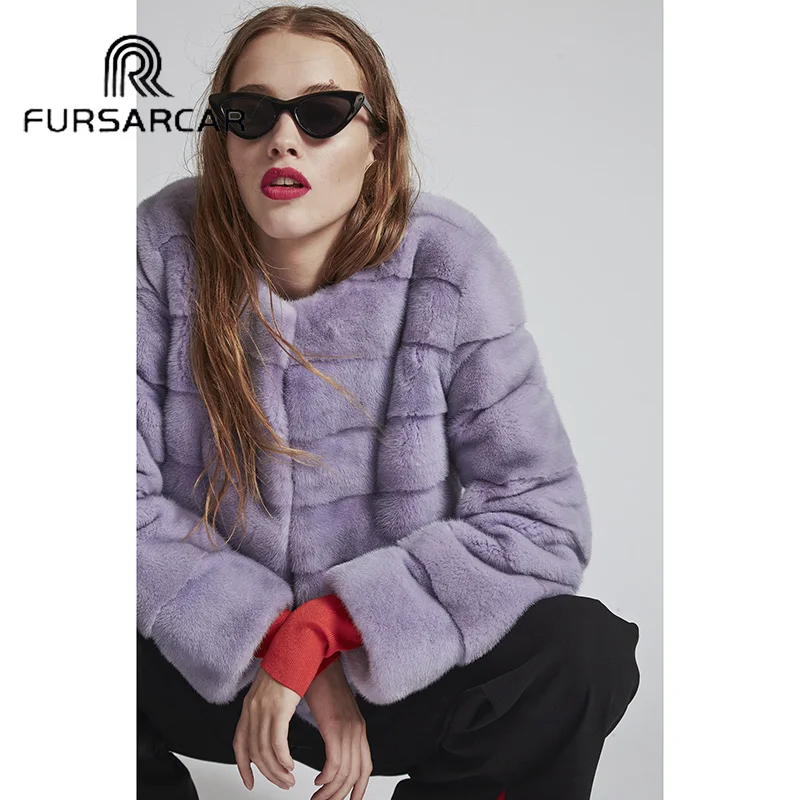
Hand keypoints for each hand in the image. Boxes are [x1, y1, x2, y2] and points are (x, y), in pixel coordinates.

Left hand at [233, 666, 300, 791]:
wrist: (295, 646)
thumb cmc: (288, 665)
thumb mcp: (271, 690)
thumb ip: (267, 708)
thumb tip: (271, 727)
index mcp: (249, 706)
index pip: (239, 744)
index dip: (243, 767)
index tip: (249, 782)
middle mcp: (253, 709)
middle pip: (254, 752)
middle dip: (268, 774)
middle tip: (281, 783)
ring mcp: (264, 708)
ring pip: (265, 751)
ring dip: (278, 771)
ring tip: (289, 779)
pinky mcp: (279, 707)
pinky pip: (277, 742)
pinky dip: (283, 758)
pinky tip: (290, 764)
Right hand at [304, 659, 371, 799]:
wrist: (318, 661)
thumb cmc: (321, 684)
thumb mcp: (335, 713)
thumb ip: (338, 732)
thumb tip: (332, 752)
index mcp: (358, 728)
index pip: (366, 767)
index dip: (359, 789)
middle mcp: (357, 730)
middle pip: (355, 775)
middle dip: (339, 795)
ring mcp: (348, 728)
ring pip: (345, 773)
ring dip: (329, 791)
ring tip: (316, 797)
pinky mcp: (335, 726)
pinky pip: (335, 763)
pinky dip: (326, 777)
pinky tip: (317, 779)